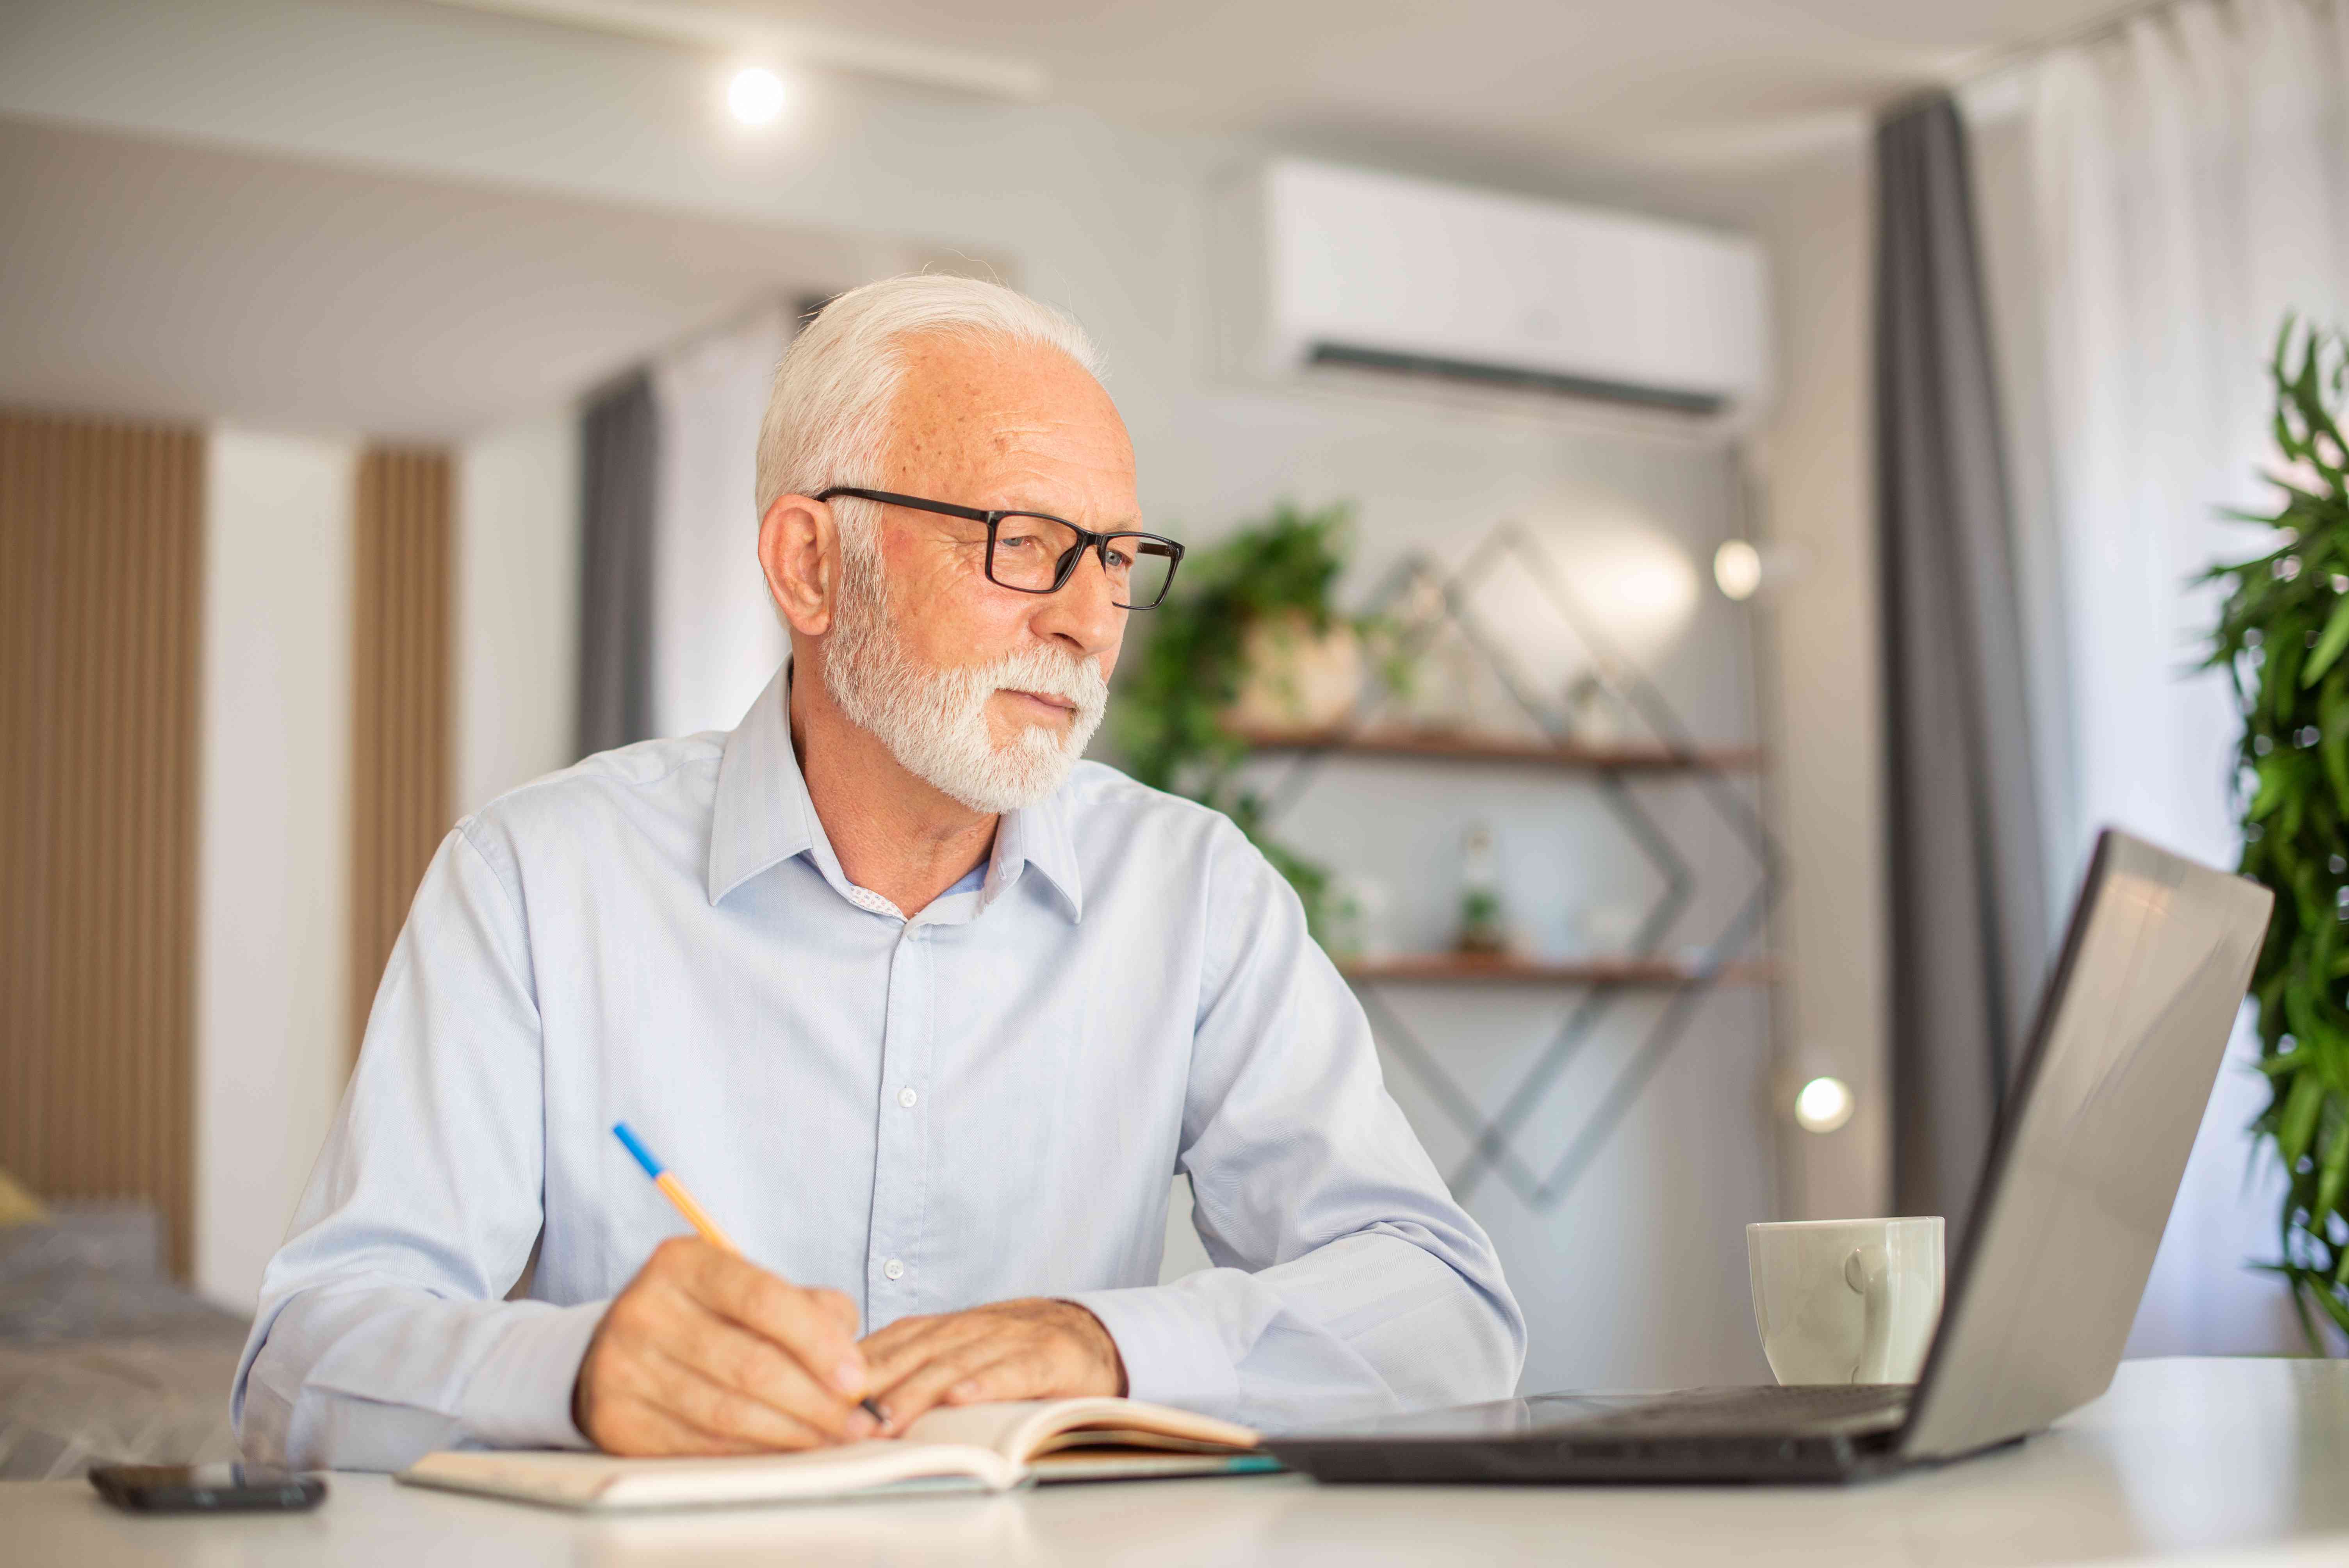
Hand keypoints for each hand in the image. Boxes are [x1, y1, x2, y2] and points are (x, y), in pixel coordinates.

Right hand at [572, 1236, 877, 1454]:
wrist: (617, 1348)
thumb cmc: (705, 1317)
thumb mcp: (748, 1289)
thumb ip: (808, 1310)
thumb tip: (853, 1363)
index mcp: (683, 1263)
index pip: (764, 1299)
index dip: (818, 1342)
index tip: (857, 1378)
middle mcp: (645, 1309)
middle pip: (748, 1364)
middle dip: (815, 1400)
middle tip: (857, 1421)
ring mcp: (622, 1366)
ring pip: (726, 1412)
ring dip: (790, 1434)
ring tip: (832, 1440)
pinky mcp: (616, 1418)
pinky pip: (699, 1446)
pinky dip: (751, 1454)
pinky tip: (785, 1454)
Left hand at [856, 1298, 1126, 1434]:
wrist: (1083, 1334)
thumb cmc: (1006, 1353)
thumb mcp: (954, 1354)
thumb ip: (907, 1368)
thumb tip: (844, 1400)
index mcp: (941, 1328)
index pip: (887, 1344)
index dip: (852, 1370)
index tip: (817, 1396)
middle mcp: (969, 1328)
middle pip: (913, 1354)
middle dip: (874, 1384)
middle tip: (842, 1417)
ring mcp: (1008, 1340)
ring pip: (955, 1364)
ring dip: (918, 1391)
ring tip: (889, 1418)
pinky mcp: (1046, 1357)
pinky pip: (1013, 1370)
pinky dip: (987, 1383)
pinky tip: (964, 1399)